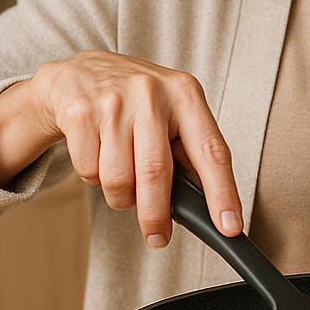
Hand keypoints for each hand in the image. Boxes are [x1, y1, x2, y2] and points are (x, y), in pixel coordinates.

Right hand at [0, 51, 242, 248]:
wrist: (80, 73)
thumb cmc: (137, 101)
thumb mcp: (173, 112)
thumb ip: (190, 152)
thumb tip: (209, 206)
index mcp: (185, 94)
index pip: (211, 151)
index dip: (222, 193)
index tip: (229, 227)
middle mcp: (151, 93)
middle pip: (156, 174)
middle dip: (156, 216)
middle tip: (158, 236)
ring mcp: (113, 102)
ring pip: (119, 180)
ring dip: (122, 196)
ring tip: (124, 181)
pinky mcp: (80, 114)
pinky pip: (89, 172)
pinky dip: (95, 178)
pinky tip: (100, 157)